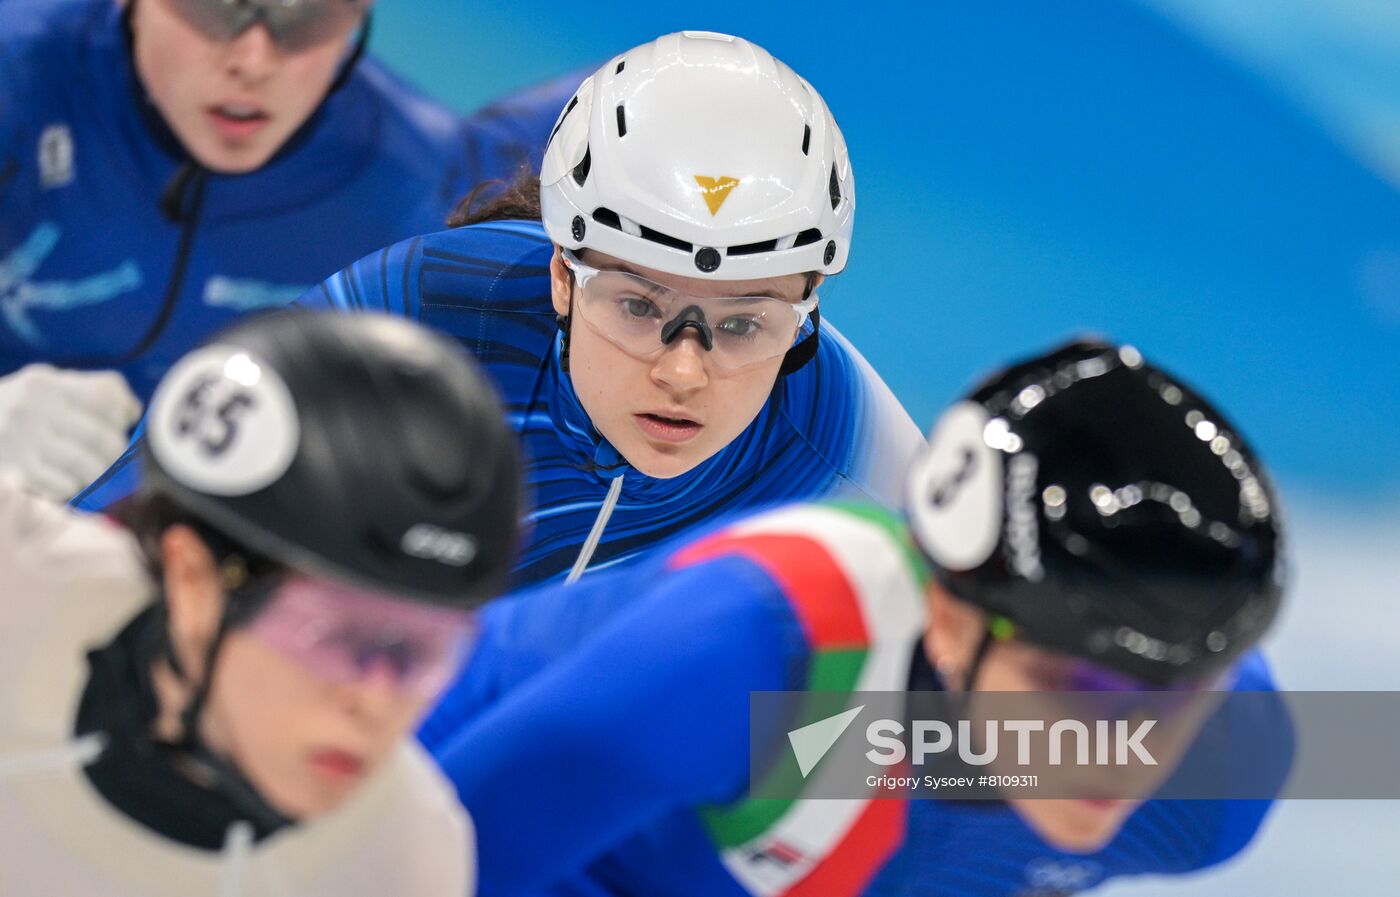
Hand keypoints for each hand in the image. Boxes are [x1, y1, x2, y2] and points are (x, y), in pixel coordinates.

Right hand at [0, 364, 141, 501]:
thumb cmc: (20, 410)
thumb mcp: (46, 386)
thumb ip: (91, 391)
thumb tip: (133, 411)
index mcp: (46, 384)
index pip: (106, 396)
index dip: (122, 414)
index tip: (120, 423)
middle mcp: (33, 410)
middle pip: (102, 437)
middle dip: (115, 450)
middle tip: (110, 454)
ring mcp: (23, 443)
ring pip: (87, 465)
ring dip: (98, 471)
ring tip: (91, 469)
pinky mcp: (17, 474)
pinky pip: (64, 486)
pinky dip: (73, 487)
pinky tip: (67, 481)